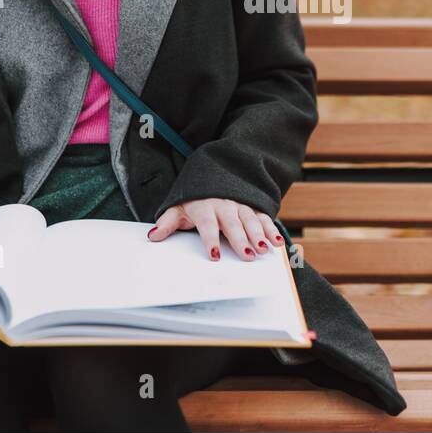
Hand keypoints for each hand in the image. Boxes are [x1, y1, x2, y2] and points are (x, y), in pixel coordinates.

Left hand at [146, 197, 284, 260]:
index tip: (213, 255)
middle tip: (247, 256)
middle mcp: (224, 205)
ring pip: (250, 220)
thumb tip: (153, 236)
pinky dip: (272, 229)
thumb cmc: (194, 200)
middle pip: (232, 224)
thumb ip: (167, 222)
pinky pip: (263, 217)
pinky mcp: (252, 206)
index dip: (210, 239)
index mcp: (204, 207)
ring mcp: (240, 205)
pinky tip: (278, 242)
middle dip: (241, 239)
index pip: (207, 224)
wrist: (212, 177)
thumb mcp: (178, 208)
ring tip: (265, 249)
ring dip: (259, 235)